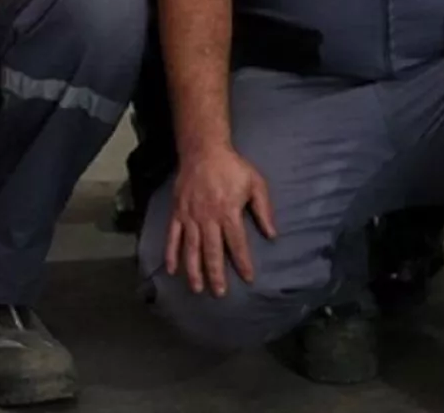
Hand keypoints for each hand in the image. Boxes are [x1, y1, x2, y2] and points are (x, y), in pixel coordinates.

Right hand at [164, 143, 275, 296]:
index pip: (237, 243)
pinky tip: (171, 270)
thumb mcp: (255, 183)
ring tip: (197, 289)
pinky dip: (171, 253)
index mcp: (228, 212)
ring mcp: (191, 216)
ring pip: (192, 248)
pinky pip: (173, 236)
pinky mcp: (178, 212)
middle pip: (213, 251)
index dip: (243, 262)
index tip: (248, 278)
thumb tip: (272, 234)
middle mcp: (208, 217)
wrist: (204, 150)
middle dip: (216, 274)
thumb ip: (264, 209)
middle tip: (219, 293)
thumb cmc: (232, 167)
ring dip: (194, 270)